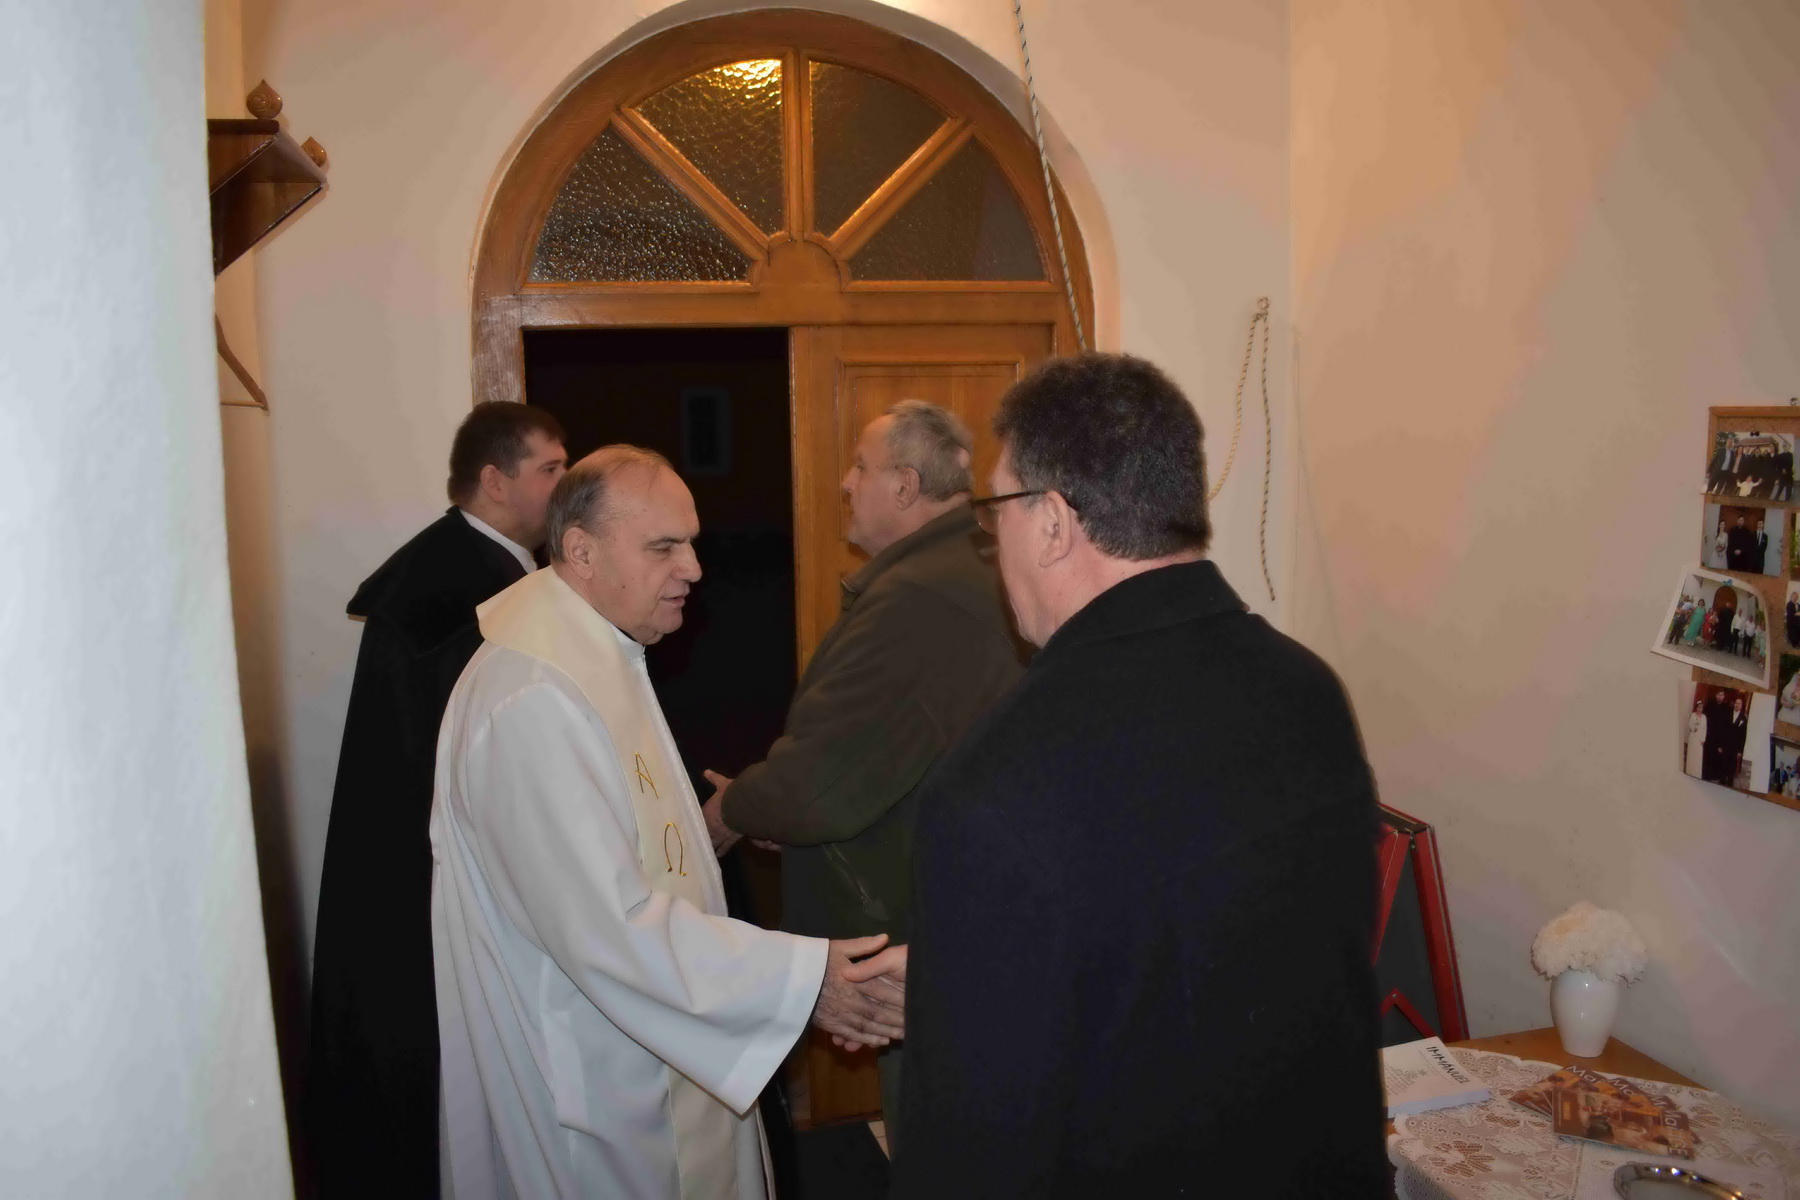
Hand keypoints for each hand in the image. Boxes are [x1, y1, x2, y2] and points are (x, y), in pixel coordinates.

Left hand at [701, 770, 739, 855]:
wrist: (744, 806)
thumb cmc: (731, 794)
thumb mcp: (722, 783)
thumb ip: (714, 778)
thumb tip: (706, 771)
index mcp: (706, 813)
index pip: (697, 820)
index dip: (694, 823)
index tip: (690, 826)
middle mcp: (710, 825)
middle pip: (702, 834)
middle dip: (699, 838)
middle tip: (693, 843)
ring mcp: (720, 834)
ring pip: (711, 843)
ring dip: (708, 846)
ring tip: (704, 851)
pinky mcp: (731, 839)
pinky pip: (725, 847)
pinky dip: (721, 851)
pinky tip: (719, 855)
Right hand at [811, 934, 904, 1049]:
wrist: (783, 977)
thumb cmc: (812, 959)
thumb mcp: (837, 947)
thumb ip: (862, 945)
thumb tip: (885, 938)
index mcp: (852, 979)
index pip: (881, 991)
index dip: (899, 998)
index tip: (914, 1002)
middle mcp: (848, 999)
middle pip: (877, 1011)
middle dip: (896, 1019)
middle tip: (914, 1025)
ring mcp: (839, 1014)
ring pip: (867, 1026)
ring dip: (886, 1031)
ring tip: (902, 1035)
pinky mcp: (829, 1024)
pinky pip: (852, 1034)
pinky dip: (867, 1039)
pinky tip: (880, 1041)